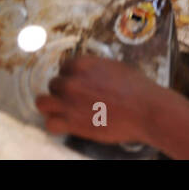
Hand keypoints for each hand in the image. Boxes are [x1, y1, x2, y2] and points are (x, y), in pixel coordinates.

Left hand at [36, 55, 165, 145]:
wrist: (145, 110)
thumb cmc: (137, 89)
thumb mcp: (116, 67)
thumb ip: (97, 69)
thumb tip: (92, 73)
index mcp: (83, 65)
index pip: (64, 68)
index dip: (71, 76)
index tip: (78, 84)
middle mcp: (71, 82)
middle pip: (53, 84)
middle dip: (62, 91)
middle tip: (74, 98)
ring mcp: (69, 103)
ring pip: (42, 103)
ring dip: (51, 105)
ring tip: (61, 110)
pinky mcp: (72, 123)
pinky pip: (50, 124)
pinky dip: (55, 124)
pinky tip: (65, 124)